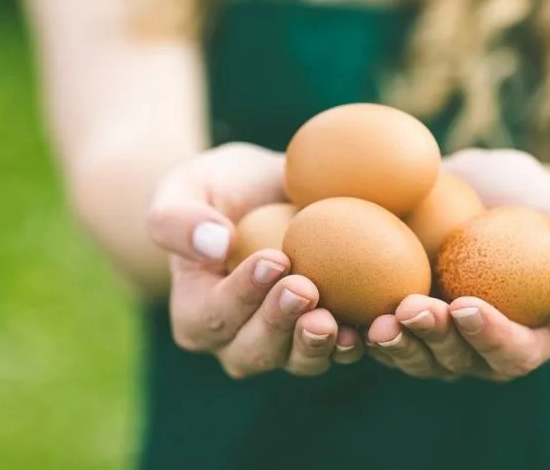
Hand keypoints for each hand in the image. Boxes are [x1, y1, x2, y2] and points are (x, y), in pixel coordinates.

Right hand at [146, 143, 364, 378]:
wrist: (269, 192)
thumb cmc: (218, 188)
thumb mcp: (184, 187)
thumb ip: (177, 218)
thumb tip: (216, 244)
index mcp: (196, 314)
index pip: (213, 315)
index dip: (241, 295)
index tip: (274, 259)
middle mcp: (236, 342)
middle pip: (254, 350)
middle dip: (279, 324)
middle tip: (305, 288)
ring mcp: (284, 345)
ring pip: (298, 360)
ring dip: (316, 344)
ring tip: (334, 320)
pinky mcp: (325, 336)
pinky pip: (339, 350)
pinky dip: (356, 342)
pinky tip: (372, 324)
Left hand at [367, 148, 549, 381]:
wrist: (481, 185)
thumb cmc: (533, 201)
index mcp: (530, 337)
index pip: (514, 352)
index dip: (490, 337)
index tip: (466, 304)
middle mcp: (483, 350)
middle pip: (460, 363)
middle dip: (435, 342)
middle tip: (413, 308)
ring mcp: (441, 342)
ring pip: (418, 358)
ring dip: (398, 345)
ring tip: (380, 319)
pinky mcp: (404, 324)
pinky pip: (386, 337)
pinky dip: (368, 330)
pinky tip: (348, 312)